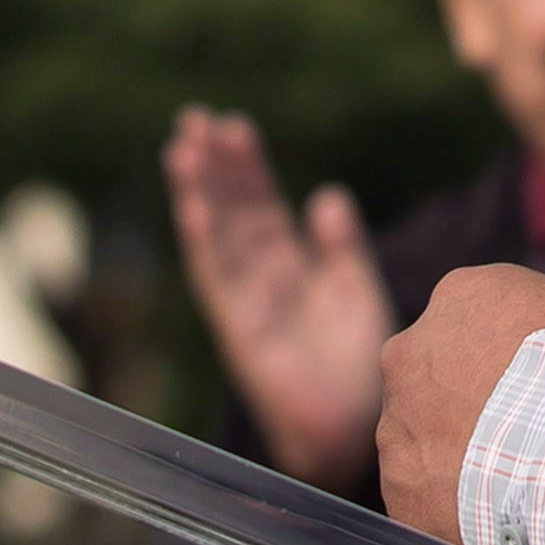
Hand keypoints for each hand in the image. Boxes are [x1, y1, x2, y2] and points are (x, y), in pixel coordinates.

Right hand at [163, 108, 401, 484]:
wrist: (360, 424)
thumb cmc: (360, 363)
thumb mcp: (354, 288)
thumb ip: (340, 244)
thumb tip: (324, 194)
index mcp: (290, 266)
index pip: (261, 205)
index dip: (247, 167)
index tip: (233, 126)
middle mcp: (261, 279)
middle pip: (232, 212)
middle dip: (215, 167)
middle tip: (195, 119)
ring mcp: (248, 302)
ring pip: (218, 236)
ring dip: (200, 192)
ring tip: (184, 147)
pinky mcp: (241, 330)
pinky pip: (219, 279)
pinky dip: (205, 241)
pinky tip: (194, 206)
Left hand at [378, 263, 544, 544]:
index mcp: (461, 295)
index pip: (470, 324)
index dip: (500, 360)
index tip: (530, 387)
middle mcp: (411, 351)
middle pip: (432, 379)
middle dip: (464, 405)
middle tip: (518, 435)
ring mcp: (397, 424)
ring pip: (420, 441)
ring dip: (455, 458)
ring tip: (512, 482)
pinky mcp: (402, 490)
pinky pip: (423, 499)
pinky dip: (451, 508)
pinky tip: (496, 514)